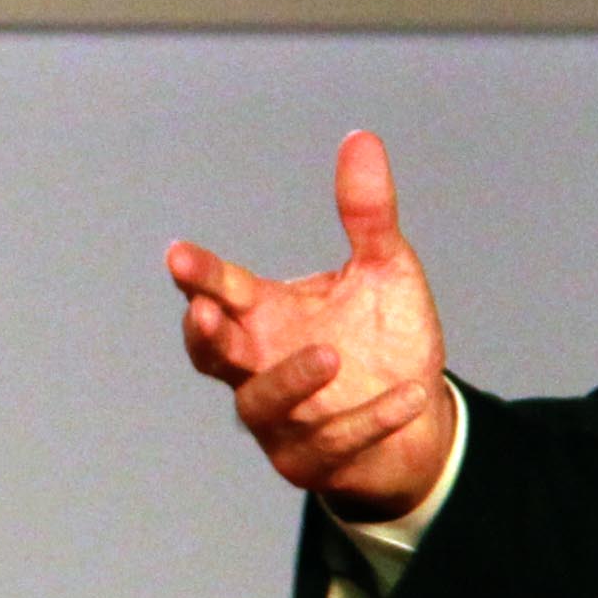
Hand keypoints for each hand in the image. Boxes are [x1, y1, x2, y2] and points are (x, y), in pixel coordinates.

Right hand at [166, 129, 455, 513]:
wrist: (419, 418)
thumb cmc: (385, 340)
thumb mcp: (385, 269)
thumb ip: (367, 213)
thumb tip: (361, 138)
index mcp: (265, 314)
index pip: (221, 290)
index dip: (198, 275)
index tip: (179, 256)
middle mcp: (259, 364)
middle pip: (211, 353)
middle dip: (205, 334)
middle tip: (207, 311)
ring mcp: (279, 419)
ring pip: (260, 403)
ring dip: (289, 380)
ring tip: (330, 355)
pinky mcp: (311, 460)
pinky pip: (331, 441)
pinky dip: (369, 416)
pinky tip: (411, 392)